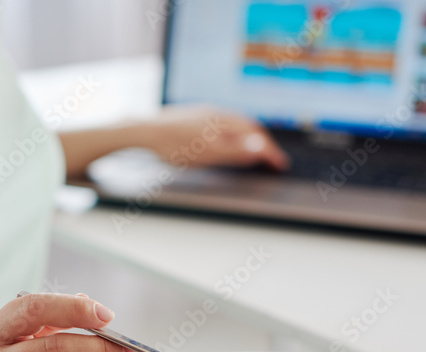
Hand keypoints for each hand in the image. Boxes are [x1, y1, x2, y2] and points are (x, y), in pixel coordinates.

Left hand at [136, 105, 289, 170]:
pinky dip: (234, 133)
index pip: (256, 136)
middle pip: (248, 127)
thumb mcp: (208, 153)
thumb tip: (262, 147)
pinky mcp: (194, 115)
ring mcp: (205, 112)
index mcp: (225, 122)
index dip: (270, 152)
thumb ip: (236, 151)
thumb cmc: (175, 145)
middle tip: (273, 158)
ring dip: (249, 137)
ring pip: (235, 124)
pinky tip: (226, 140)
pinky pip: (222, 123)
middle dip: (263, 142)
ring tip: (254, 150)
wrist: (144, 131)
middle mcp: (218, 113)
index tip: (281, 164)